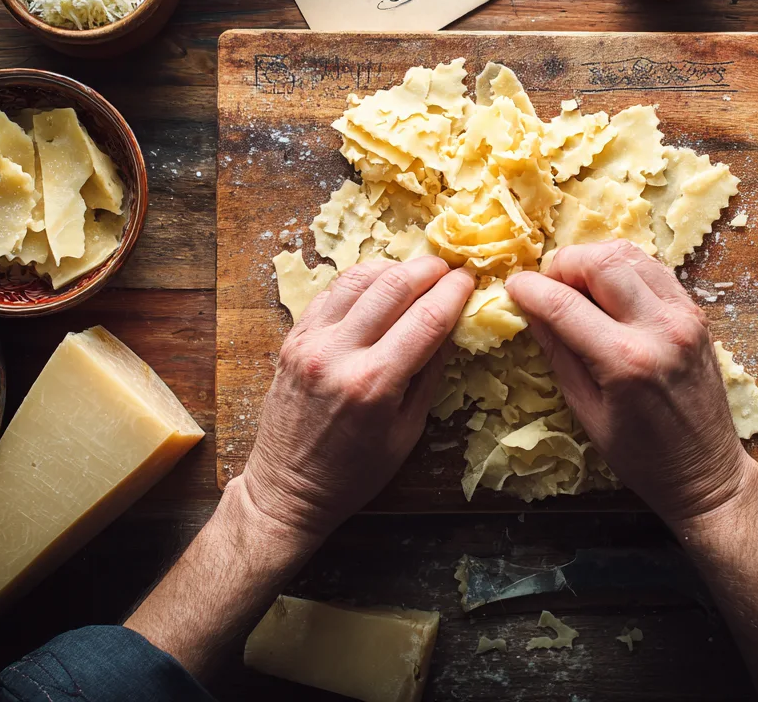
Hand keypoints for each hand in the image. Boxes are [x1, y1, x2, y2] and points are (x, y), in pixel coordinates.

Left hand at [238, 256, 473, 543]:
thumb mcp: (408, 431)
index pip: (427, 318)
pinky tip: (378, 288)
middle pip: (394, 285)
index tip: (470, 281)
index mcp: (374, 383)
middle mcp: (338, 354)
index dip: (454, 292)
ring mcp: (310, 342)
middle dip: (429, 269)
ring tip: (416, 273)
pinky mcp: (293, 338)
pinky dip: (361, 282)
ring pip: (359, 277)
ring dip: (394, 268)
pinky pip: (331, 292)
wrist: (287, 489)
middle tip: (448, 269)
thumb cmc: (355, 472)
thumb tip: (453, 325)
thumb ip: (430, 374)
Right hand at [506, 240, 757, 526]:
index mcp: (625, 361)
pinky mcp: (696, 313)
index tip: (512, 285)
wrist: (705, 471)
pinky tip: (608, 290)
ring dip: (594, 260)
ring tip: (576, 285)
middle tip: (548, 286)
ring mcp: (684, 316)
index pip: (564, 304)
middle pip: (601, 262)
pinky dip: (624, 268)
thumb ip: (558, 353)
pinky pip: (653, 268)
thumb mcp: (585, 411)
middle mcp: (659, 328)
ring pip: (629, 254)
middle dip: (564, 264)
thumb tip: (529, 309)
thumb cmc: (641, 456)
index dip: (530, 288)